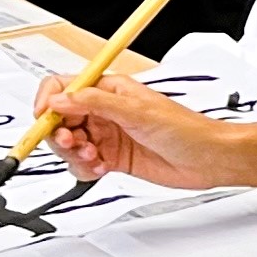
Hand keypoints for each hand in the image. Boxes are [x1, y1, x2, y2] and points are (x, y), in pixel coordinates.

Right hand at [40, 74, 256, 190]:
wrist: (209, 159)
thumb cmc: (188, 130)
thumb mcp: (139, 112)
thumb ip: (96, 104)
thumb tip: (61, 99)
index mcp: (111, 90)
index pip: (64, 87)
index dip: (49, 102)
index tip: (47, 119)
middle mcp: (105, 111)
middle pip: (59, 119)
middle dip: (59, 133)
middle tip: (73, 143)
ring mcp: (108, 135)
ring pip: (68, 144)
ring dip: (73, 153)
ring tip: (95, 157)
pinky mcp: (112, 157)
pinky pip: (82, 163)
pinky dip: (84, 169)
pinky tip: (101, 169)